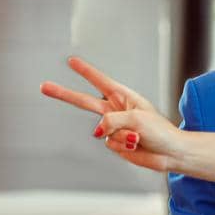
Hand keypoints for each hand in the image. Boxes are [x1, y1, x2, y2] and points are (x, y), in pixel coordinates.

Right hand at [40, 57, 183, 171]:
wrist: (170, 154)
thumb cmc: (160, 131)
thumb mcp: (136, 119)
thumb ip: (111, 121)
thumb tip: (96, 132)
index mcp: (125, 97)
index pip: (100, 81)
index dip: (86, 71)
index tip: (71, 60)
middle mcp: (117, 110)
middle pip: (84, 101)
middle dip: (64, 94)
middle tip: (44, 86)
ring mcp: (114, 127)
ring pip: (102, 130)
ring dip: (121, 135)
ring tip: (138, 137)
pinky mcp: (115, 142)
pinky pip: (109, 143)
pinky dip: (122, 145)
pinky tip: (135, 145)